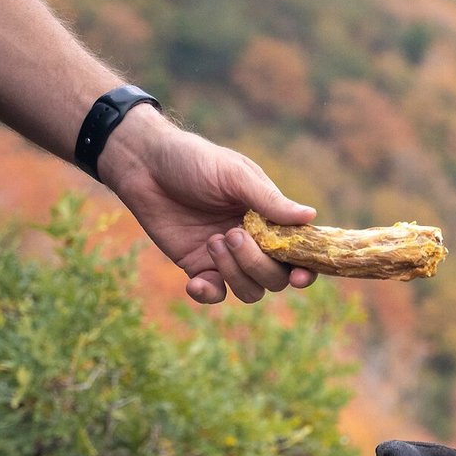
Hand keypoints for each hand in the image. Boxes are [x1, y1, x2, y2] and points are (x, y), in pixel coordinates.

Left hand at [98, 107, 316, 303]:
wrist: (144, 165)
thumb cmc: (194, 161)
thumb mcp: (234, 175)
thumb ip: (269, 200)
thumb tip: (310, 216)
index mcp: (270, 219)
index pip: (299, 253)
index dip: (305, 269)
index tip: (299, 275)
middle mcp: (254, 243)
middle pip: (275, 278)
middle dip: (257, 264)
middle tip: (232, 234)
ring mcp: (227, 258)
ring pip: (250, 291)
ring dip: (235, 274)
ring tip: (212, 240)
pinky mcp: (199, 267)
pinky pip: (215, 294)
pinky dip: (208, 293)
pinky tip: (195, 281)